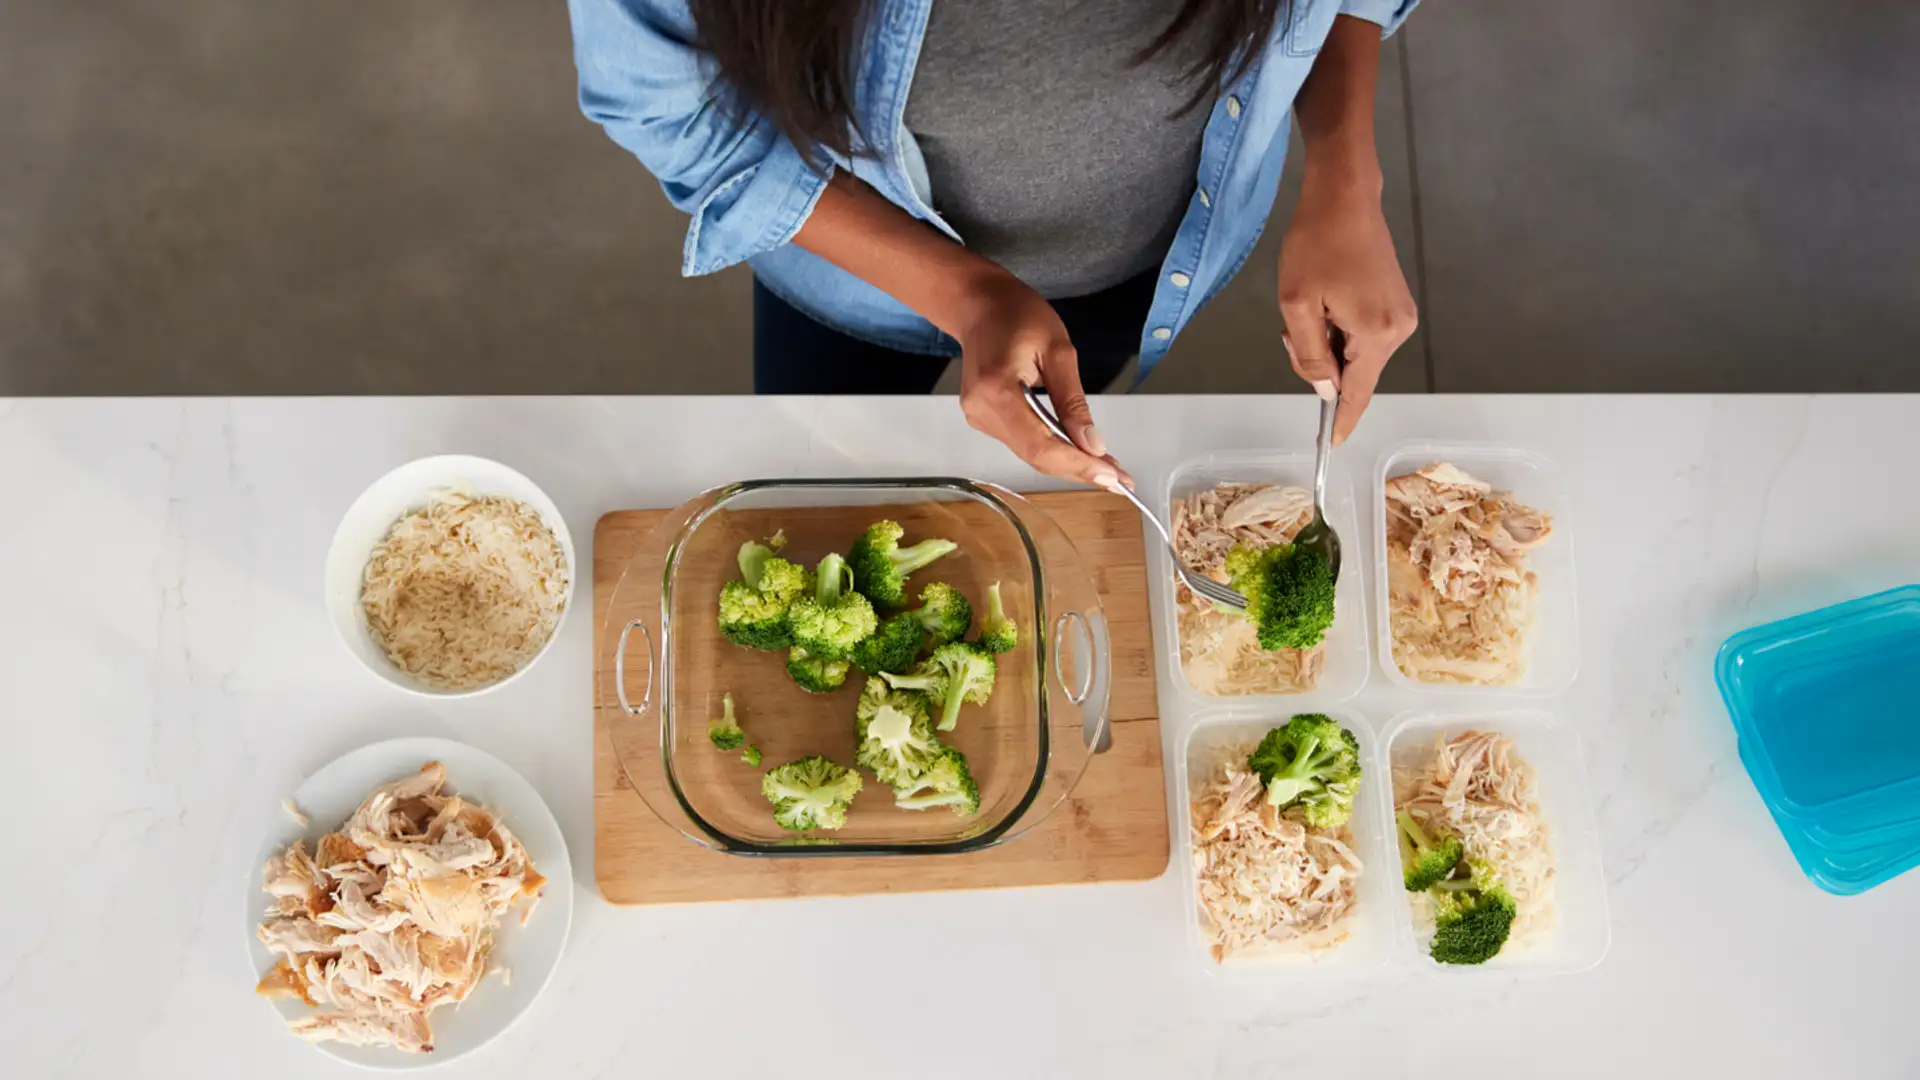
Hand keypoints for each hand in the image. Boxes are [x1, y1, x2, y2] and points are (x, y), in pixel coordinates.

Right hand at [956, 272, 1133, 487]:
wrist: (979, 304)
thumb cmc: (1018, 315)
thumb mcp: (1058, 350)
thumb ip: (1074, 402)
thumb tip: (1093, 445)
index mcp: (997, 390)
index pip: (1040, 445)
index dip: (1077, 466)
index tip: (1111, 477)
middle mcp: (982, 411)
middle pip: (1035, 457)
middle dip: (1080, 470)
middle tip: (1120, 480)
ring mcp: (979, 417)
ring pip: (1030, 455)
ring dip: (1070, 463)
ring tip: (1108, 468)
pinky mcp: (984, 418)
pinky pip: (1024, 442)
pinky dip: (1054, 449)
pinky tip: (1079, 451)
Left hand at [1276, 176, 1417, 444]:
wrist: (1345, 197)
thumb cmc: (1316, 242)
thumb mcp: (1297, 304)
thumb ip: (1310, 355)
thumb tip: (1326, 393)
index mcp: (1375, 333)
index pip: (1357, 394)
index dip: (1341, 423)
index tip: (1330, 447)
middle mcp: (1398, 330)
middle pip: (1354, 375)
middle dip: (1319, 364)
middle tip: (1296, 325)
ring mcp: (1401, 317)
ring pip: (1356, 356)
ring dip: (1326, 343)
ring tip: (1312, 303)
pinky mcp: (1396, 305)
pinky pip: (1363, 337)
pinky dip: (1339, 331)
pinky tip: (1327, 301)